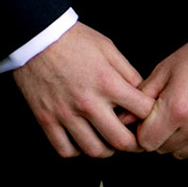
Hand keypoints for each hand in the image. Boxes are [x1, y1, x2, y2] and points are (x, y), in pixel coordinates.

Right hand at [11, 22, 155, 158]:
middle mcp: (88, 102)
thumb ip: (128, 73)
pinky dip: (77, 150)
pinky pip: (65, 149)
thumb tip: (142, 96)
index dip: (152, 116)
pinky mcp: (46, 118)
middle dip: (134, 144)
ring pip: (94, 150)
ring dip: (106, 149)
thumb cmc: (72, 39)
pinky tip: (81, 139)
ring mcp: (65, 113)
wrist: (35, 36)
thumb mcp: (107, 48)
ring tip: (107, 139)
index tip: (147, 118)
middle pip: (122, 141)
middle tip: (134, 140)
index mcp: (107, 82)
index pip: (143, 112)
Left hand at [136, 42, 187, 172]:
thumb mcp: (164, 70)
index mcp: (176, 108)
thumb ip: (141, 96)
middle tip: (168, 116)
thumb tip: (122, 118)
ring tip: (185, 120)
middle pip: (162, 149)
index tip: (148, 120)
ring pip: (181, 155)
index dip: (143, 130)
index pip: (146, 141)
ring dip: (178, 143)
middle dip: (159, 135)